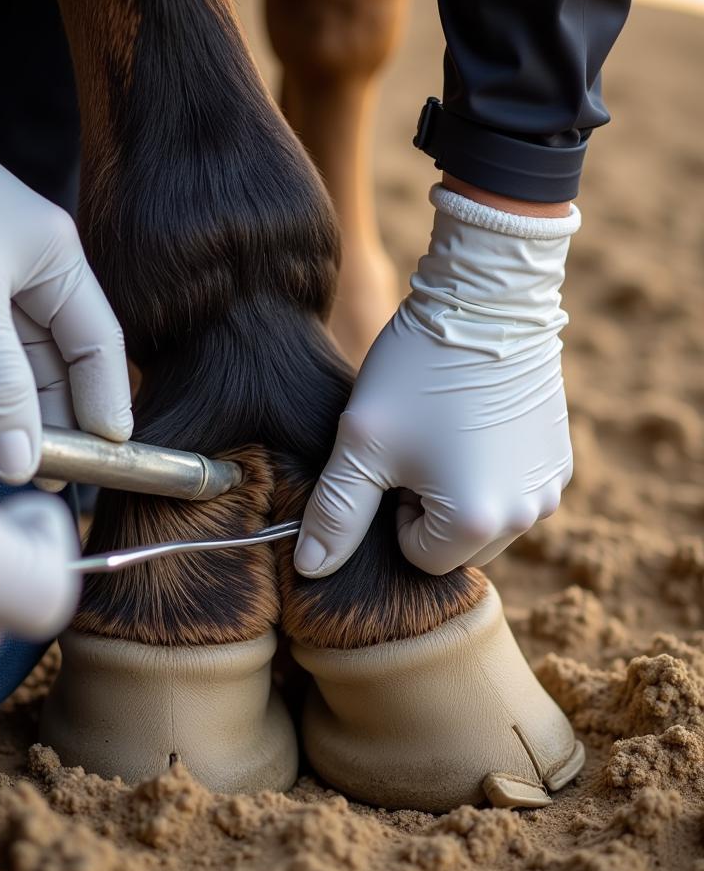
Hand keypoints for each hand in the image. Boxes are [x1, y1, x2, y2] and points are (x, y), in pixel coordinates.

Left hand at [0, 41, 132, 482]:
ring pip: (4, 376)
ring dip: (0, 418)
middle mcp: (25, 283)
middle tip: (42, 479)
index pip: (97, 346)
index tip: (104, 457)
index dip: (105, 402)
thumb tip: (22, 461)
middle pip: (53, 370)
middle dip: (49, 422)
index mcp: (55, 264)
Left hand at [296, 186, 579, 576]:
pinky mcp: (560, 459)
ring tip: (441, 432)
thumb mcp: (362, 444)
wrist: (484, 301)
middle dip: (427, 510)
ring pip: (483, 520)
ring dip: (456, 493)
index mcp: (478, 522)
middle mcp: (528, 516)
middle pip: (455, 546)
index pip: (418, 557)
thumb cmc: (416, 372)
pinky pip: (512, 490)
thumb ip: (335, 515)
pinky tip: (471, 423)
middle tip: (414, 446)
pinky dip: (487, 471)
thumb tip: (311, 569)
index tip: (394, 460)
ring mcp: (550, 487)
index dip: (393, 514)